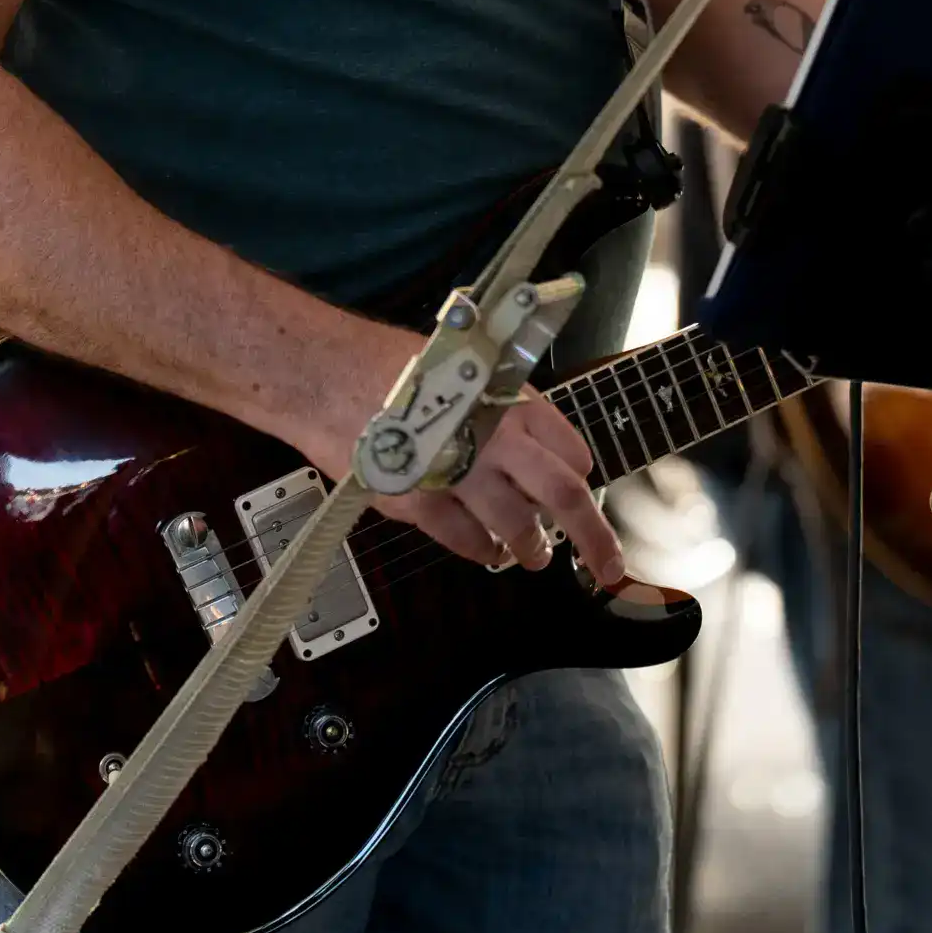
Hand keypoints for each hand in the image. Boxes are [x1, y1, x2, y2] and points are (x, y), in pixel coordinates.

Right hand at [306, 316, 626, 588]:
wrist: (324, 373)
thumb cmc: (388, 365)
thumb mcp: (461, 367)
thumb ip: (498, 405)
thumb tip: (526, 442)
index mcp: (510, 398)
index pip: (571, 451)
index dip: (579, 477)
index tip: (582, 492)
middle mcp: (495, 435)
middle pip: (564, 495)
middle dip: (593, 537)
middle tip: (607, 567)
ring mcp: (459, 471)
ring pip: (517, 527)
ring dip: (530, 548)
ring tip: (533, 557)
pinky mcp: (420, 501)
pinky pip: (467, 540)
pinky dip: (482, 550)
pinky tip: (485, 551)